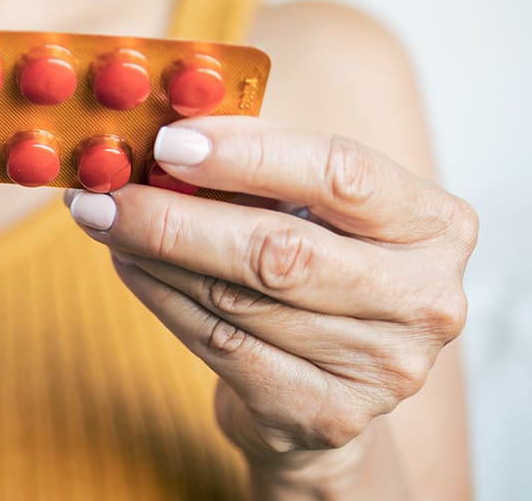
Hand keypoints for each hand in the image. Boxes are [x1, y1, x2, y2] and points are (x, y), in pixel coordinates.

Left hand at [63, 117, 474, 479]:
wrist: (328, 384)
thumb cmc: (313, 265)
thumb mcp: (308, 203)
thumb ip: (255, 161)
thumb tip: (165, 126)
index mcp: (434, 225)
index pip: (341, 173)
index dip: (247, 155)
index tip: (167, 142)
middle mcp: (424, 299)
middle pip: (280, 249)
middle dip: (175, 217)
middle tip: (104, 192)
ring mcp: (382, 368)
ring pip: (238, 299)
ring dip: (155, 255)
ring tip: (106, 222)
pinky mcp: (327, 414)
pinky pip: (220, 346)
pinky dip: (161, 299)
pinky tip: (128, 266)